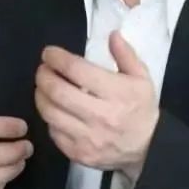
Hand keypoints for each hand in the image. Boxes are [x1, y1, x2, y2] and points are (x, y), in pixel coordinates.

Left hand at [35, 31, 158, 180]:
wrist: (148, 148)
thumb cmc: (141, 108)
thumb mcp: (141, 78)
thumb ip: (125, 54)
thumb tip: (111, 34)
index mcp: (117, 93)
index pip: (77, 70)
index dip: (57, 58)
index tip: (49, 53)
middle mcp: (101, 115)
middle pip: (58, 92)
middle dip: (44, 76)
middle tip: (42, 69)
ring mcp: (88, 137)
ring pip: (50, 113)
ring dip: (41, 95)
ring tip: (43, 87)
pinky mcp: (79, 154)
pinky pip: (53, 132)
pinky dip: (50, 118)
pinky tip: (54, 109)